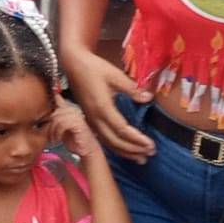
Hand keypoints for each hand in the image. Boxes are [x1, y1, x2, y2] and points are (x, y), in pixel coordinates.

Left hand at [48, 99, 102, 159]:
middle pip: (54, 111)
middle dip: (49, 124)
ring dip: (53, 130)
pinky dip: (58, 133)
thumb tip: (45, 114)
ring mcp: (77, 116)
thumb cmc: (74, 141)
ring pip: (58, 118)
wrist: (86, 150)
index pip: (58, 99)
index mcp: (69, 109)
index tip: (46, 104)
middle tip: (49, 135)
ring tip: (54, 138)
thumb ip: (55, 121)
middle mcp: (73, 110)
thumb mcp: (60, 129)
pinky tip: (58, 139)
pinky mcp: (78, 124)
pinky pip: (63, 124)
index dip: (52, 99)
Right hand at [60, 46, 153, 161]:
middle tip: (150, 154)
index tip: (151, 145)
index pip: (122, 130)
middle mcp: (95, 118)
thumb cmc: (93, 67)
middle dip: (133, 150)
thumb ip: (131, 88)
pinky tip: (124, 150)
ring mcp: (90, 120)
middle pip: (115, 141)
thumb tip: (148, 98)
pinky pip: (102, 139)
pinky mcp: (89, 119)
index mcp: (102, 108)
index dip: (137, 140)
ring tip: (140, 159)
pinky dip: (115, 147)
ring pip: (108, 143)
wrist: (72, 64)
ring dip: (125, 152)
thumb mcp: (114, 74)